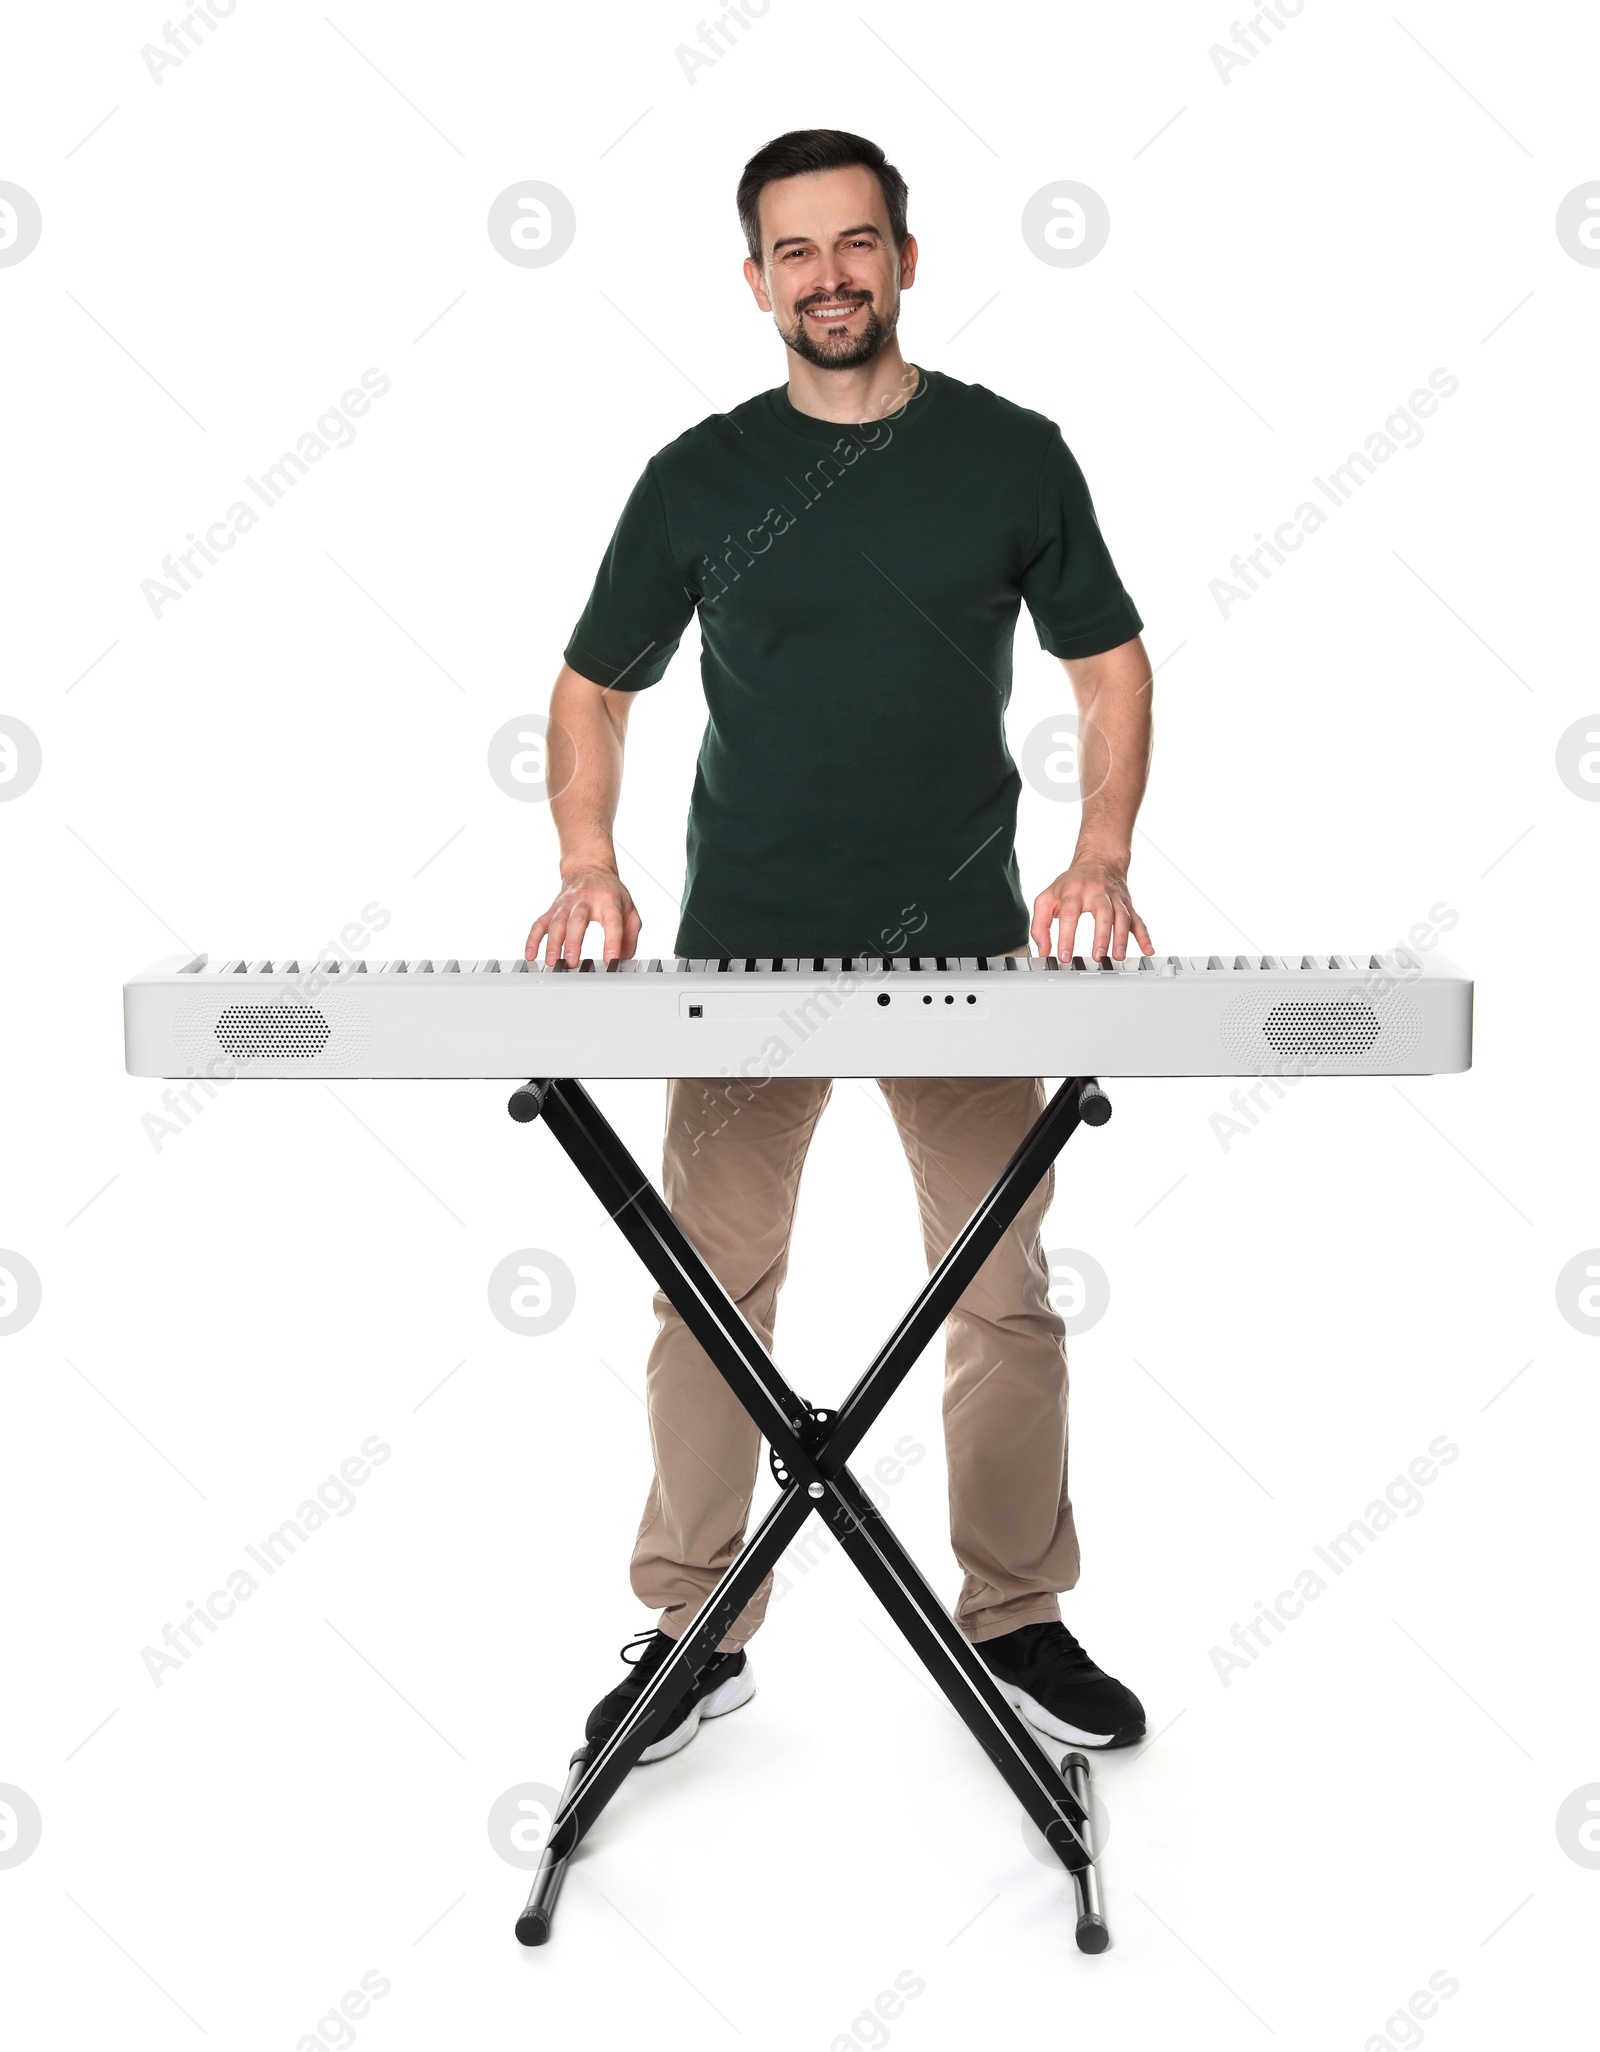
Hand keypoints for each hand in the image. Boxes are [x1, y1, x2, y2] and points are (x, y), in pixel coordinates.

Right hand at [525, 864, 640, 964]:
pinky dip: (533, 939)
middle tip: (572, 962)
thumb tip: (624, 960)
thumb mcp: (629, 910)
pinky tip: (530, 954)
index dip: (612, 941)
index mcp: (608, 901)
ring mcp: (566, 904)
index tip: (611, 959)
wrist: (589, 868)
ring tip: (552, 962)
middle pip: (577, 921)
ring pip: (557, 923)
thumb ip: (630, 936)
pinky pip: (540, 923)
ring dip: (553, 943)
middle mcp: (585, 901)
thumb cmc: (610, 893)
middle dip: (574, 942)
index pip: (612, 922)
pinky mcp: (553, 909)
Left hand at [1031, 856, 1152, 961]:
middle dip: (1101, 936)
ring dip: (1122, 938)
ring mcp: (1115, 898)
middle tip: (1097, 956)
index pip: (1070, 915)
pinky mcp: (1127, 904)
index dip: (1067, 937)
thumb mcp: (1047, 899)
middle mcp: (1097, 893)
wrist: (1098, 860)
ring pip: (1122, 917)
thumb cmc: (1070, 884)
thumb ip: (1040, 925)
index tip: (1064, 956)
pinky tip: (1147, 948)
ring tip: (1118, 955)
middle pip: (1102, 914)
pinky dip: (1144, 935)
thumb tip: (1043, 950)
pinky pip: (1138, 920)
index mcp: (1074, 892)